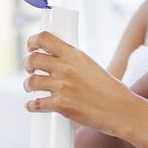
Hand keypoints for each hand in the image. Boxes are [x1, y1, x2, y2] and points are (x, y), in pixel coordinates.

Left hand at [22, 31, 139, 137]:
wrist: (120, 109)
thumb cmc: (108, 88)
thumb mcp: (90, 65)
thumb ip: (72, 61)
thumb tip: (54, 62)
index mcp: (74, 54)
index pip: (44, 38)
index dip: (32, 41)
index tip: (31, 47)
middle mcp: (66, 67)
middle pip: (32, 59)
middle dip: (27, 64)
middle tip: (31, 69)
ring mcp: (62, 86)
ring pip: (31, 81)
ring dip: (28, 85)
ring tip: (31, 88)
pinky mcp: (61, 105)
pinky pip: (36, 104)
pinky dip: (32, 106)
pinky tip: (32, 106)